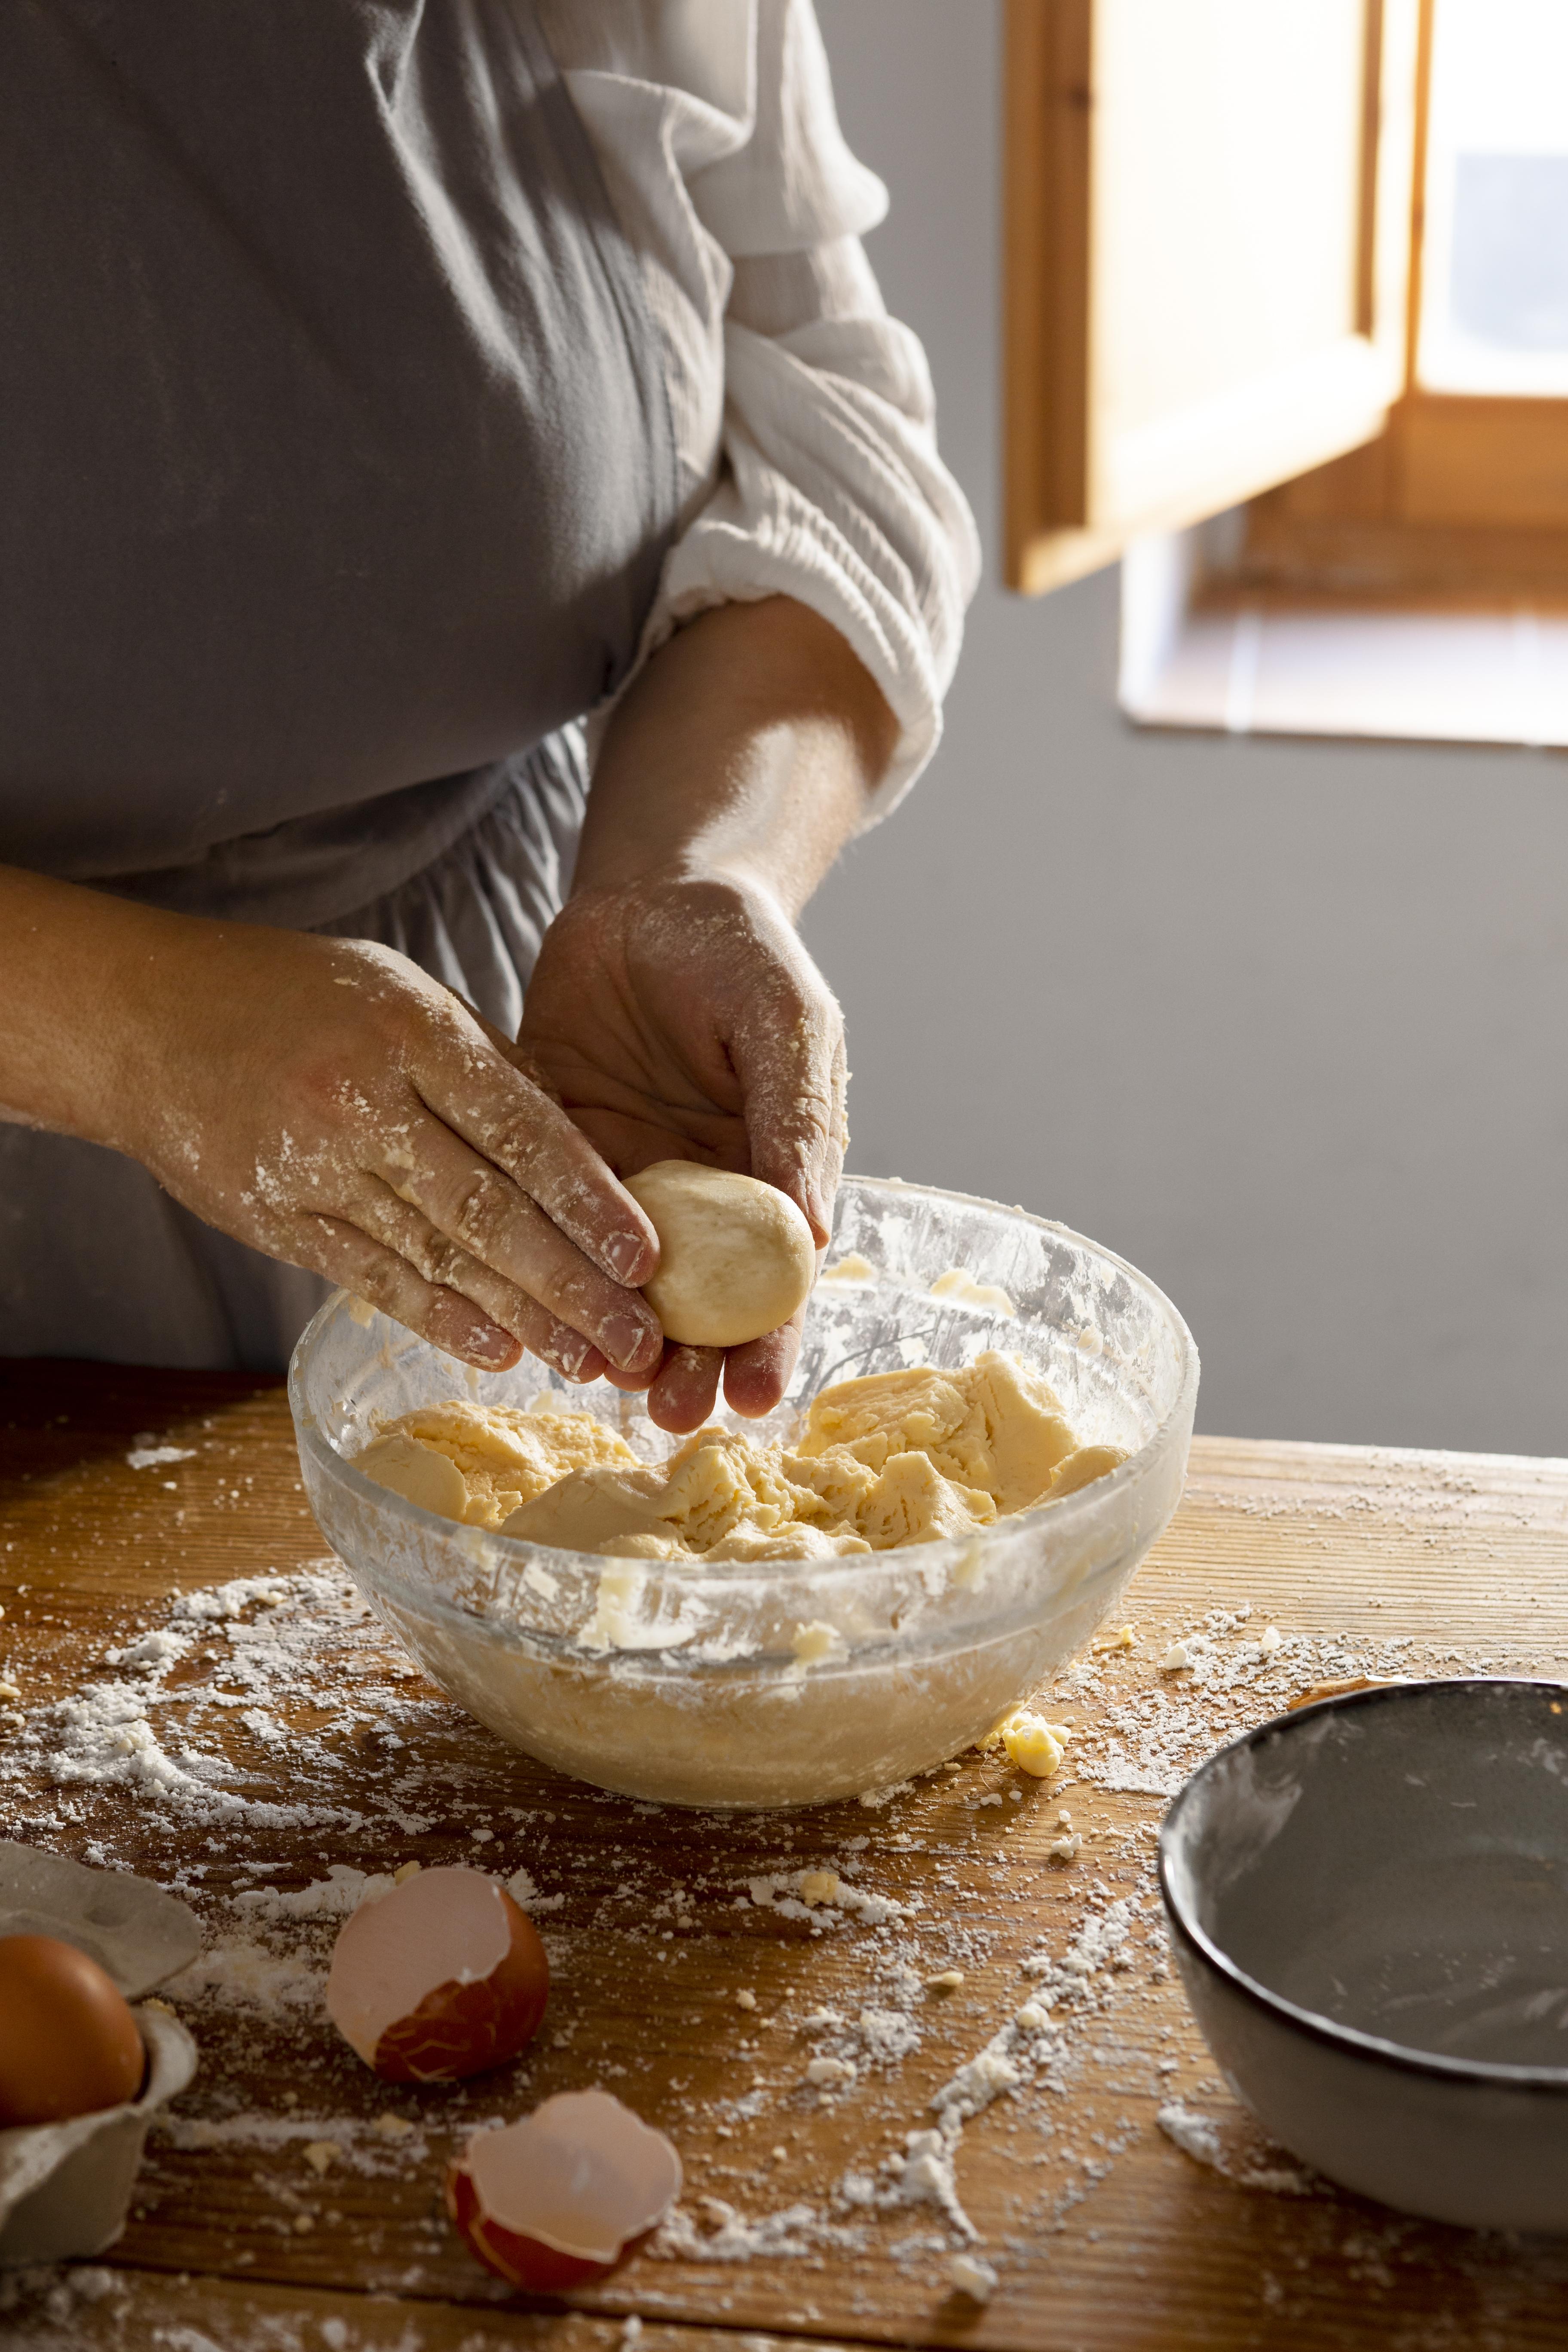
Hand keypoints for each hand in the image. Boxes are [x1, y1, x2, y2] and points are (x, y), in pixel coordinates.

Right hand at [114, 926, 664, 1377]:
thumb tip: (577, 1149)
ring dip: (519, 1316)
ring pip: (437, 1256)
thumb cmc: (297, 996)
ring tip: (585, 1359)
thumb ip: (490, 1065)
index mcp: (411, 1034)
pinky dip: (439, 1318)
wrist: (147, 1021)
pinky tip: (496, 1349)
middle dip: (573, 1283)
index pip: (523, 1131)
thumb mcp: (405, 994)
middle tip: (637, 1340)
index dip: (589, 1201)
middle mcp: (364, 1103)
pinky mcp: (277, 1219)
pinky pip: (372, 1277)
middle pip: (490, 1210)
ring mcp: (314, 1167)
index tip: (647, 1257)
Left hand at [520, 869, 846, 1429]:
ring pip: (610, 1279)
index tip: (755, 1396)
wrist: (652, 890)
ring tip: (599, 1378)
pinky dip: (530, 1265)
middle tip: (670, 1410)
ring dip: (607, 1334)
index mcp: (765, 1180)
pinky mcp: (545, 1145)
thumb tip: (815, 1235)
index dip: (768, 1345)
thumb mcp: (789, 1025)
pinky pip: (535, 1216)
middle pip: (692, 1305)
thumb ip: (797, 1122)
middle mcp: (693, 1198)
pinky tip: (522, 1308)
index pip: (773, 1284)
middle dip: (684, 1365)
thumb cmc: (743, 953)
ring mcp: (617, 1179)